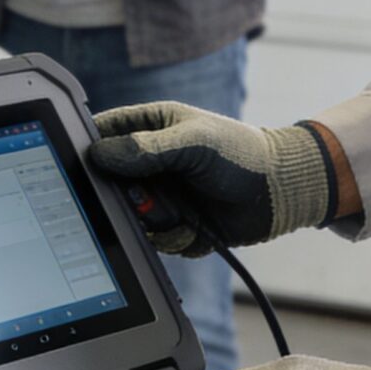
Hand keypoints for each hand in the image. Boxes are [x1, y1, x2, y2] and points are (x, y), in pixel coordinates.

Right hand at [87, 102, 334, 252]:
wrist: (280, 192)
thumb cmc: (242, 153)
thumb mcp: (192, 142)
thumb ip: (145, 147)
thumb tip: (99, 156)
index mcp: (148, 128)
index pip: (101, 137)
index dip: (90, 153)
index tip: (90, 170)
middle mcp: (149, 164)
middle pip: (108, 186)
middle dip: (129, 197)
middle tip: (148, 197)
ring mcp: (161, 196)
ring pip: (130, 219)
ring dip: (156, 220)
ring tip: (183, 211)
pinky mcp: (175, 226)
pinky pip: (156, 241)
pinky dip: (175, 238)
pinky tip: (196, 226)